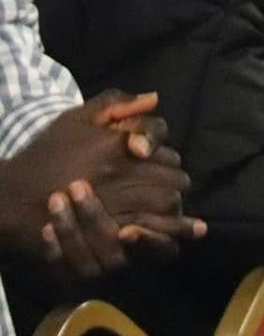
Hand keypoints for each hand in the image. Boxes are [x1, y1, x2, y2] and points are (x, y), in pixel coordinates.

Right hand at [0, 91, 199, 266]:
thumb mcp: (75, 118)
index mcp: (117, 146)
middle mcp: (120, 174)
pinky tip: (161, 236)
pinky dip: (159, 234)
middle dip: (174, 187)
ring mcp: (114, 204)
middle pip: (174, 183)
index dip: (169, 163)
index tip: (160, 169)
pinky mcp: (104, 233)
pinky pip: (148, 235)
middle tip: (165, 192)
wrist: (9, 197)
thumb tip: (154, 98)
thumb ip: (116, 103)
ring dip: (172, 210)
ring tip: (167, 214)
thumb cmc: (45, 153)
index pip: (169, 156)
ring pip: (166, 208)